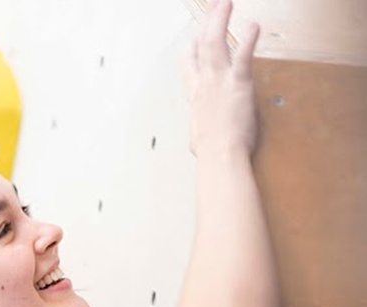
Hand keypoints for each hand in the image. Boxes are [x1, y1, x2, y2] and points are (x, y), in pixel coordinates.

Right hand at [187, 0, 259, 157]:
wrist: (219, 156)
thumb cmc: (211, 152)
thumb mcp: (199, 138)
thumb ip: (202, 129)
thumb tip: (200, 137)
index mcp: (195, 96)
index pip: (189, 66)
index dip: (192, 49)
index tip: (195, 38)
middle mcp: (203, 84)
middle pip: (200, 46)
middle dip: (206, 24)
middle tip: (212, 8)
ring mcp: (218, 82)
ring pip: (215, 43)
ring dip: (219, 20)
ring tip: (225, 3)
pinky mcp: (237, 84)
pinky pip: (242, 56)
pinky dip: (247, 39)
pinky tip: (252, 25)